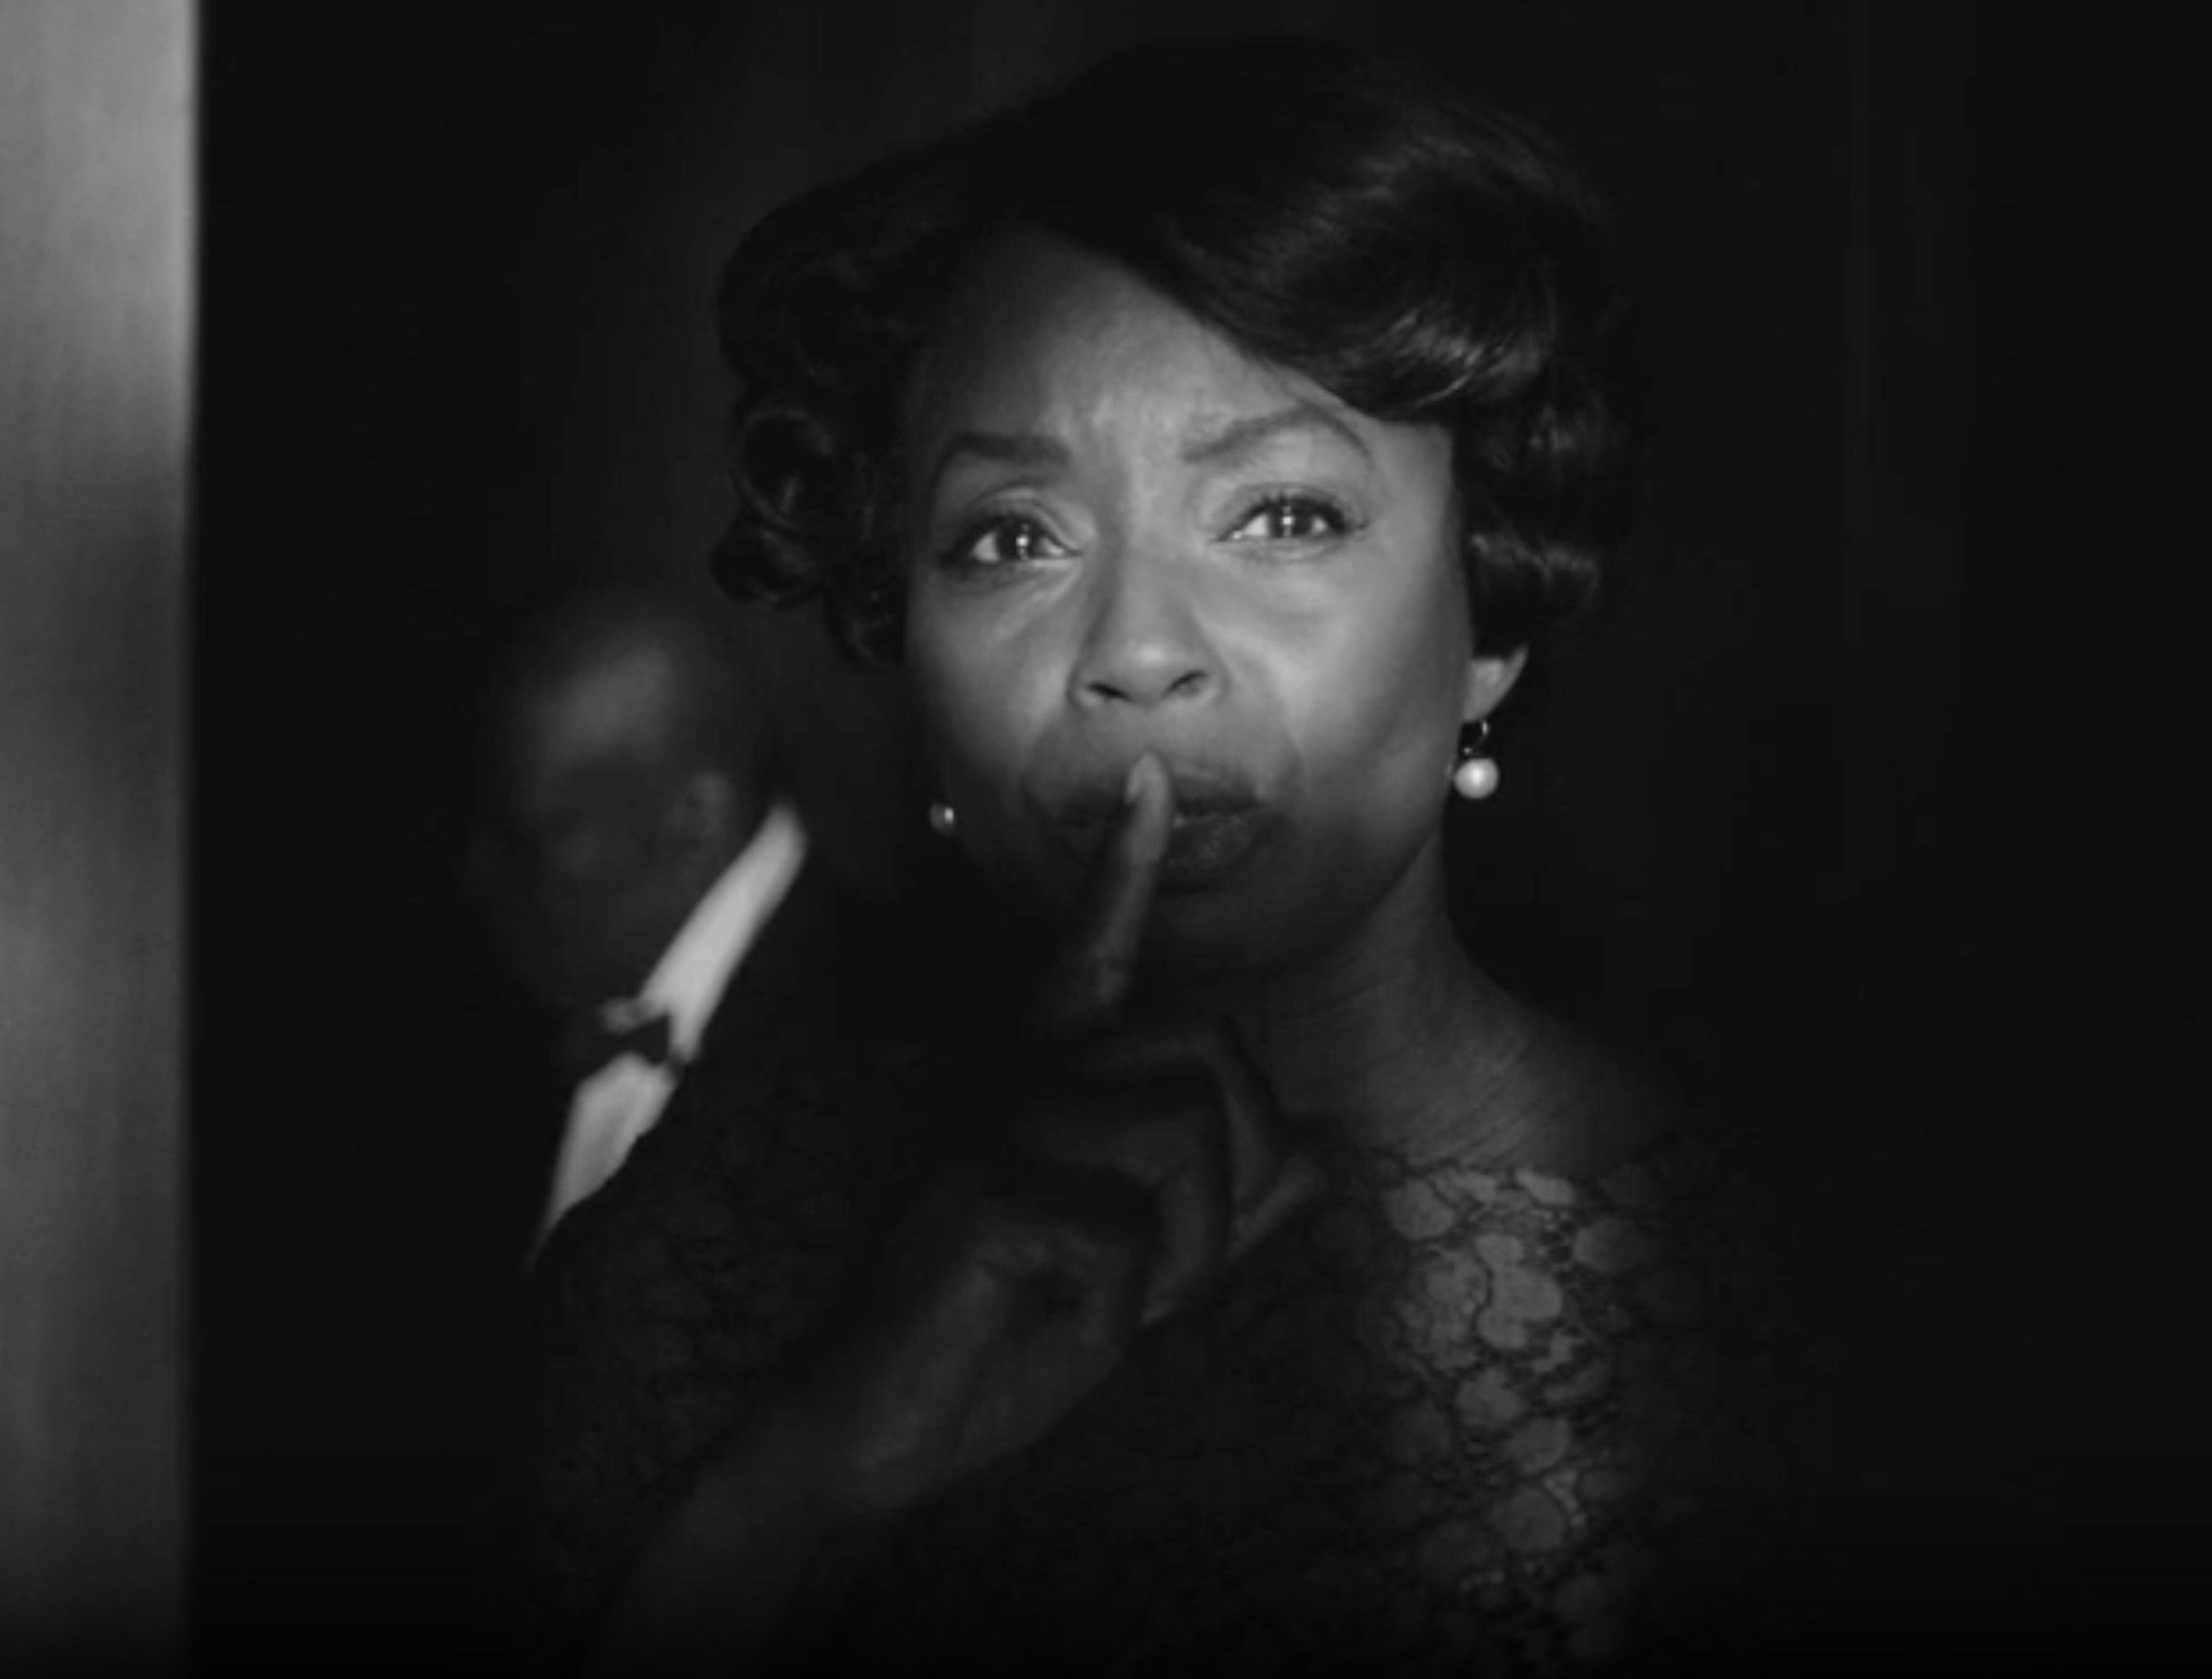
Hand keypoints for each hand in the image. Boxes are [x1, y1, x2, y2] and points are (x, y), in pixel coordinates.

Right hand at [799, 753, 1315, 1510]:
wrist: (887, 1430)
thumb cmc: (1014, 1333)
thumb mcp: (1147, 1272)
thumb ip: (1231, 1209)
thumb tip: (1324, 1149)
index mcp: (1054, 1088)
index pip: (1099, 961)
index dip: (1125, 876)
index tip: (1154, 781)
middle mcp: (1022, 1086)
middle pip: (1204, 1057)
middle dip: (1235, 1173)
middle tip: (1174, 1267)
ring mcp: (996, 1134)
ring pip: (1182, 1134)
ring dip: (1188, 1251)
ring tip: (1119, 1301)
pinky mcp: (978, 1199)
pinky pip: (1126, 1230)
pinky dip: (1123, 1306)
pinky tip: (1063, 1324)